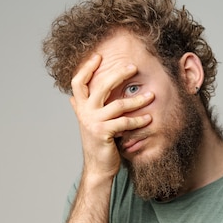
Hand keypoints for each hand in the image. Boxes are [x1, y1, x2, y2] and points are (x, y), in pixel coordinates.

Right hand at [70, 54, 154, 178]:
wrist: (98, 166)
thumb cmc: (97, 143)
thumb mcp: (86, 124)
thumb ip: (80, 110)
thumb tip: (71, 98)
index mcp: (80, 107)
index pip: (78, 82)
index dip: (86, 68)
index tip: (98, 56)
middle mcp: (85, 113)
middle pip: (100, 86)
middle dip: (118, 74)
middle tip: (132, 67)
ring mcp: (93, 123)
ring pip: (118, 105)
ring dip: (137, 100)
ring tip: (151, 96)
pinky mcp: (104, 133)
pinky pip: (124, 123)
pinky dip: (138, 120)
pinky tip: (148, 118)